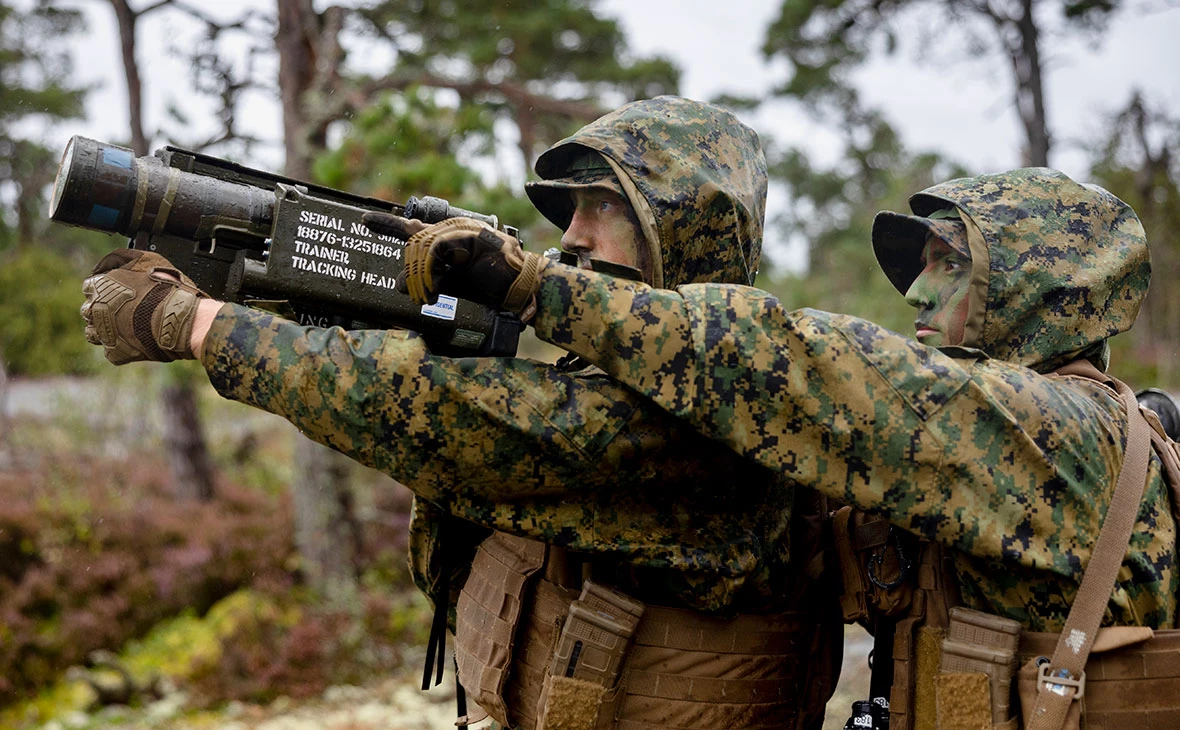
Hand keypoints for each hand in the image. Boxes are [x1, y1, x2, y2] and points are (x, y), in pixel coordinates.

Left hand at [80, 249, 208, 364]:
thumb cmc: (167, 289)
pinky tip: (134, 340)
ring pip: (93, 332)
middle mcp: (95, 310)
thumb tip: (113, 261)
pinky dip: (121, 346)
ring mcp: (103, 333)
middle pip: (89, 310)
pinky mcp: (115, 353)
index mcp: (100, 286)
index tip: (117, 291)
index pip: (90, 287)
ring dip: (106, 329)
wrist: (179, 320)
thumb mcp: (147, 260)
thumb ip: (124, 259)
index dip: (105, 288)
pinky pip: (111, 350)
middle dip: (103, 309)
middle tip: (124, 310)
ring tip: (126, 327)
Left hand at [363, 212, 545, 320]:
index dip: (389, 224)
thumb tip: (398, 285)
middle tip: (417, 295)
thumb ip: (428, 280)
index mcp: (449, 239)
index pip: (414, 228)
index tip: (365, 221)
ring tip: (428, 296)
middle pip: (415, 240)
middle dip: (411, 271)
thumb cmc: (490, 289)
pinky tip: (435, 288)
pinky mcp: (473, 236)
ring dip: (420, 275)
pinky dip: (430, 271)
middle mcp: (455, 230)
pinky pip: (437, 248)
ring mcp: (465, 230)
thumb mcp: (452, 284)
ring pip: (424, 244)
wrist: (523, 291)